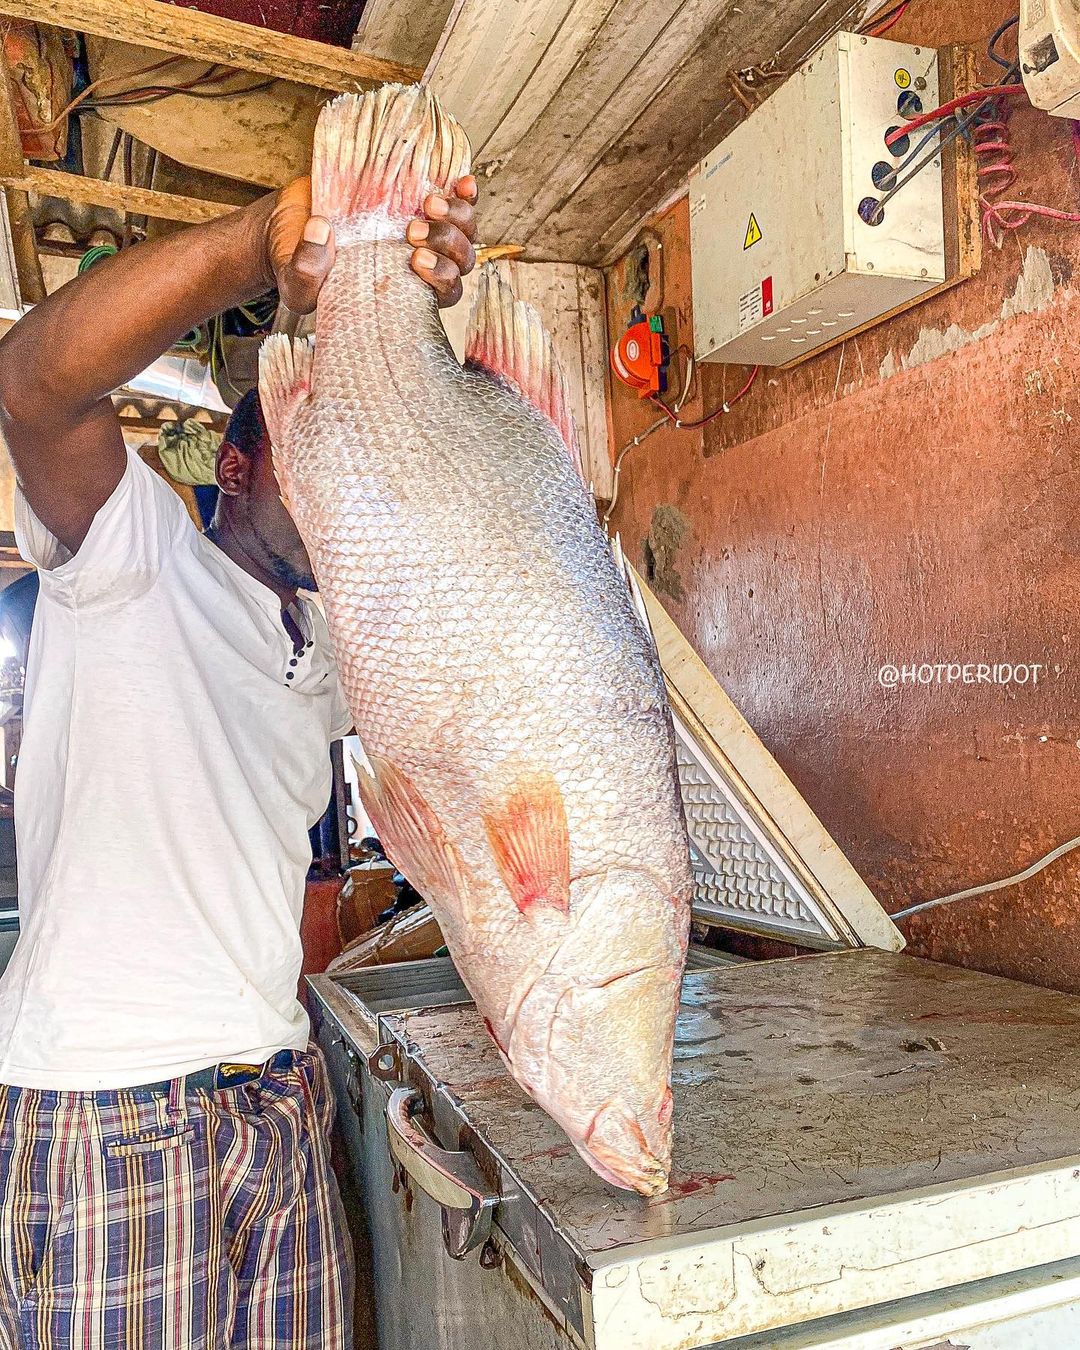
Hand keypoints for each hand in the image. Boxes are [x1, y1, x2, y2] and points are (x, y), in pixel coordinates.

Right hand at [267, 175, 477, 313]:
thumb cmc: (299, 262)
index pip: (445, 294)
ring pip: (464, 230)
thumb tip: (320, 231)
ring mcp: (423, 230)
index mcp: (405, 291)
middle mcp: (421, 263)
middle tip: (412, 231)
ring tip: (429, 204)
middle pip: (461, 260)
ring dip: (458, 217)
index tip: (416, 261)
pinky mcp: (414, 200)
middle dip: (447, 244)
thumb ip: (305, 270)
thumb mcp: (295, 278)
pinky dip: (464, 192)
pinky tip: (461, 182)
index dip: (444, 279)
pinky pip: (455, 198)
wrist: (293, 225)